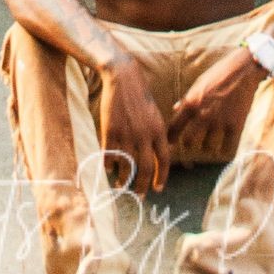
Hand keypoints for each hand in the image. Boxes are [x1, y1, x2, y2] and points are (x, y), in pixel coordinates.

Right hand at [99, 59, 171, 193]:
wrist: (123, 78)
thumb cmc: (141, 96)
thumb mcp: (155, 114)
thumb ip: (159, 134)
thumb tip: (165, 153)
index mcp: (158, 130)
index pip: (163, 160)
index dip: (161, 177)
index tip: (157, 188)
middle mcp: (144, 134)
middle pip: (144, 168)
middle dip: (142, 185)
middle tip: (140, 195)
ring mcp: (126, 133)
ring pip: (126, 165)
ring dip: (124, 179)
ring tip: (122, 185)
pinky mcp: (110, 130)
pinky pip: (110, 155)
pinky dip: (109, 165)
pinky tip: (109, 169)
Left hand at [169, 46, 262, 160]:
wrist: (243, 70)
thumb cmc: (218, 74)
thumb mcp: (199, 83)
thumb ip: (187, 98)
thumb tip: (175, 109)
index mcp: (191, 103)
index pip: (174, 128)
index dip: (171, 137)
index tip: (171, 142)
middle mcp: (203, 115)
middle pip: (189, 142)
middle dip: (189, 144)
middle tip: (191, 143)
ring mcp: (219, 122)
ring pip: (207, 147)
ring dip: (206, 146)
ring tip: (208, 143)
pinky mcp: (235, 126)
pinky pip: (226, 149)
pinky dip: (224, 150)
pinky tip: (223, 146)